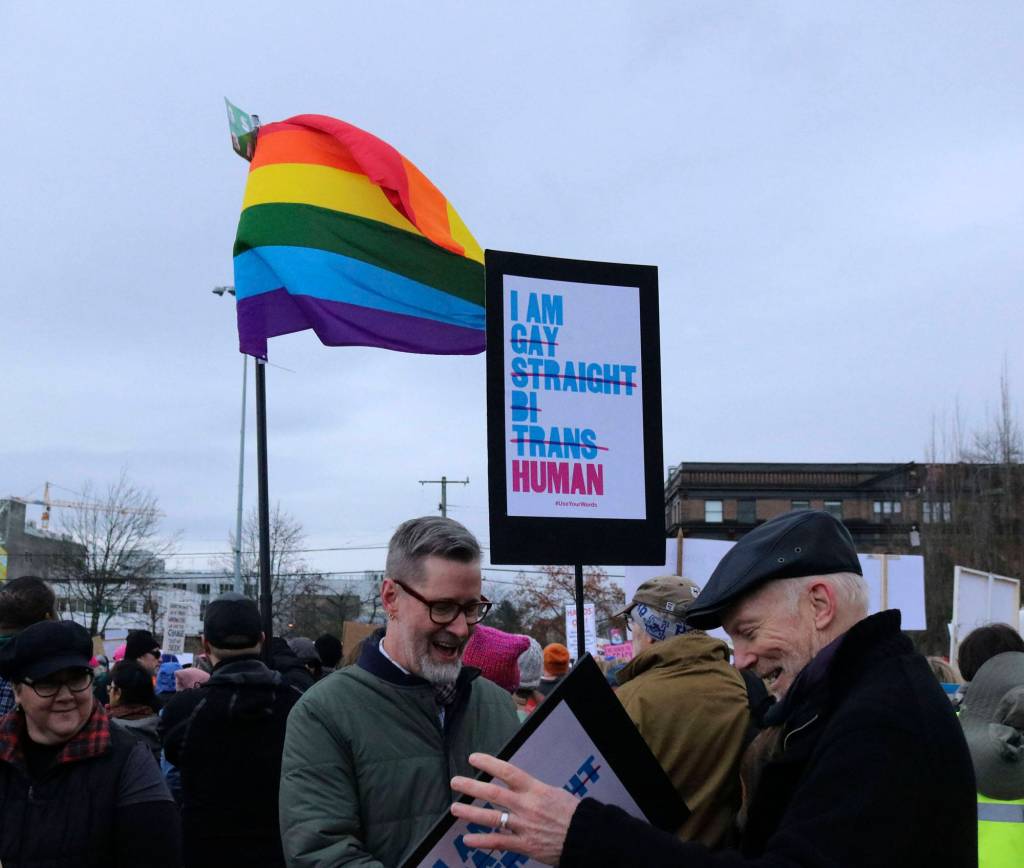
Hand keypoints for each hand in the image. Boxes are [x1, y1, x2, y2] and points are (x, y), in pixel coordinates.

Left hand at [450, 753, 580, 865]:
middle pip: (494, 794)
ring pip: (492, 818)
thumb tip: (517, 785)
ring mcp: (523, 826)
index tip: (473, 758)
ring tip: (455, 808)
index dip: (488, 764)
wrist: (584, 837)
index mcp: (535, 789)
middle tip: (455, 782)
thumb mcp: (553, 793)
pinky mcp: (524, 845)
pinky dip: (482, 841)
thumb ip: (533, 790)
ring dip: (470, 813)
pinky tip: (467, 839)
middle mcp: (526, 806)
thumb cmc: (571, 813)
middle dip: (472, 787)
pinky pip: (499, 842)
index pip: (508, 771)